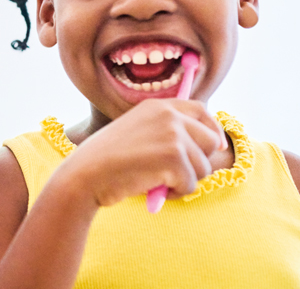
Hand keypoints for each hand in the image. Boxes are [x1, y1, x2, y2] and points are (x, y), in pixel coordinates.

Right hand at [56, 99, 226, 207]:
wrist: (85, 175)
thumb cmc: (106, 160)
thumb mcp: (137, 132)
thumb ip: (165, 130)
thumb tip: (207, 143)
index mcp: (158, 106)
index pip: (202, 110)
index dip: (212, 130)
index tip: (214, 146)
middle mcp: (169, 115)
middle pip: (211, 141)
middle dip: (198, 162)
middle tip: (174, 173)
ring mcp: (174, 136)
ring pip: (203, 167)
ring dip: (184, 181)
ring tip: (155, 181)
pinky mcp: (176, 158)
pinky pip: (191, 185)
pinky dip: (174, 193)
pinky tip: (152, 188)